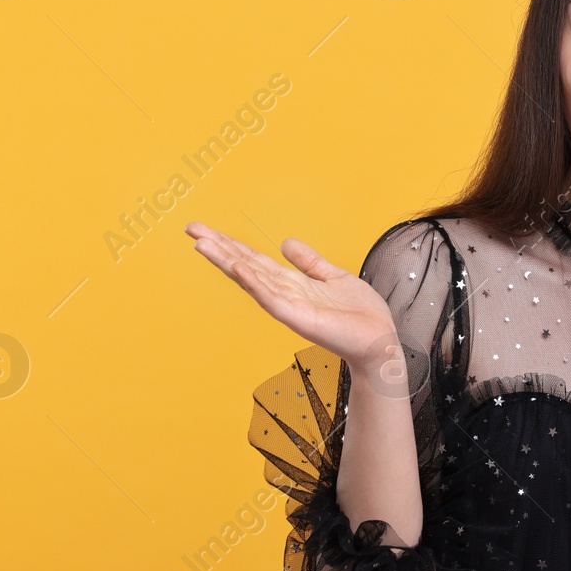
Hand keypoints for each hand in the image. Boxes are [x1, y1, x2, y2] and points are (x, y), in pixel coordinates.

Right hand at [185, 221, 397, 373]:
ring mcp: (288, 306)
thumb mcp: (333, 277)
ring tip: (203, 244)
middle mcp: (284, 293)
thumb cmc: (360, 315)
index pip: (254, 259)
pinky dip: (254, 282)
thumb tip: (285, 242)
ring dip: (227, 261)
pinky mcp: (298, 318)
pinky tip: (238, 267)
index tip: (206, 230)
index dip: (231, 244)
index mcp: (292, 283)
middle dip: (219, 248)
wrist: (379, 341)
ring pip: (251, 279)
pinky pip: (271, 298)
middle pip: (245, 266)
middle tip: (191, 229)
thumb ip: (309, 262)